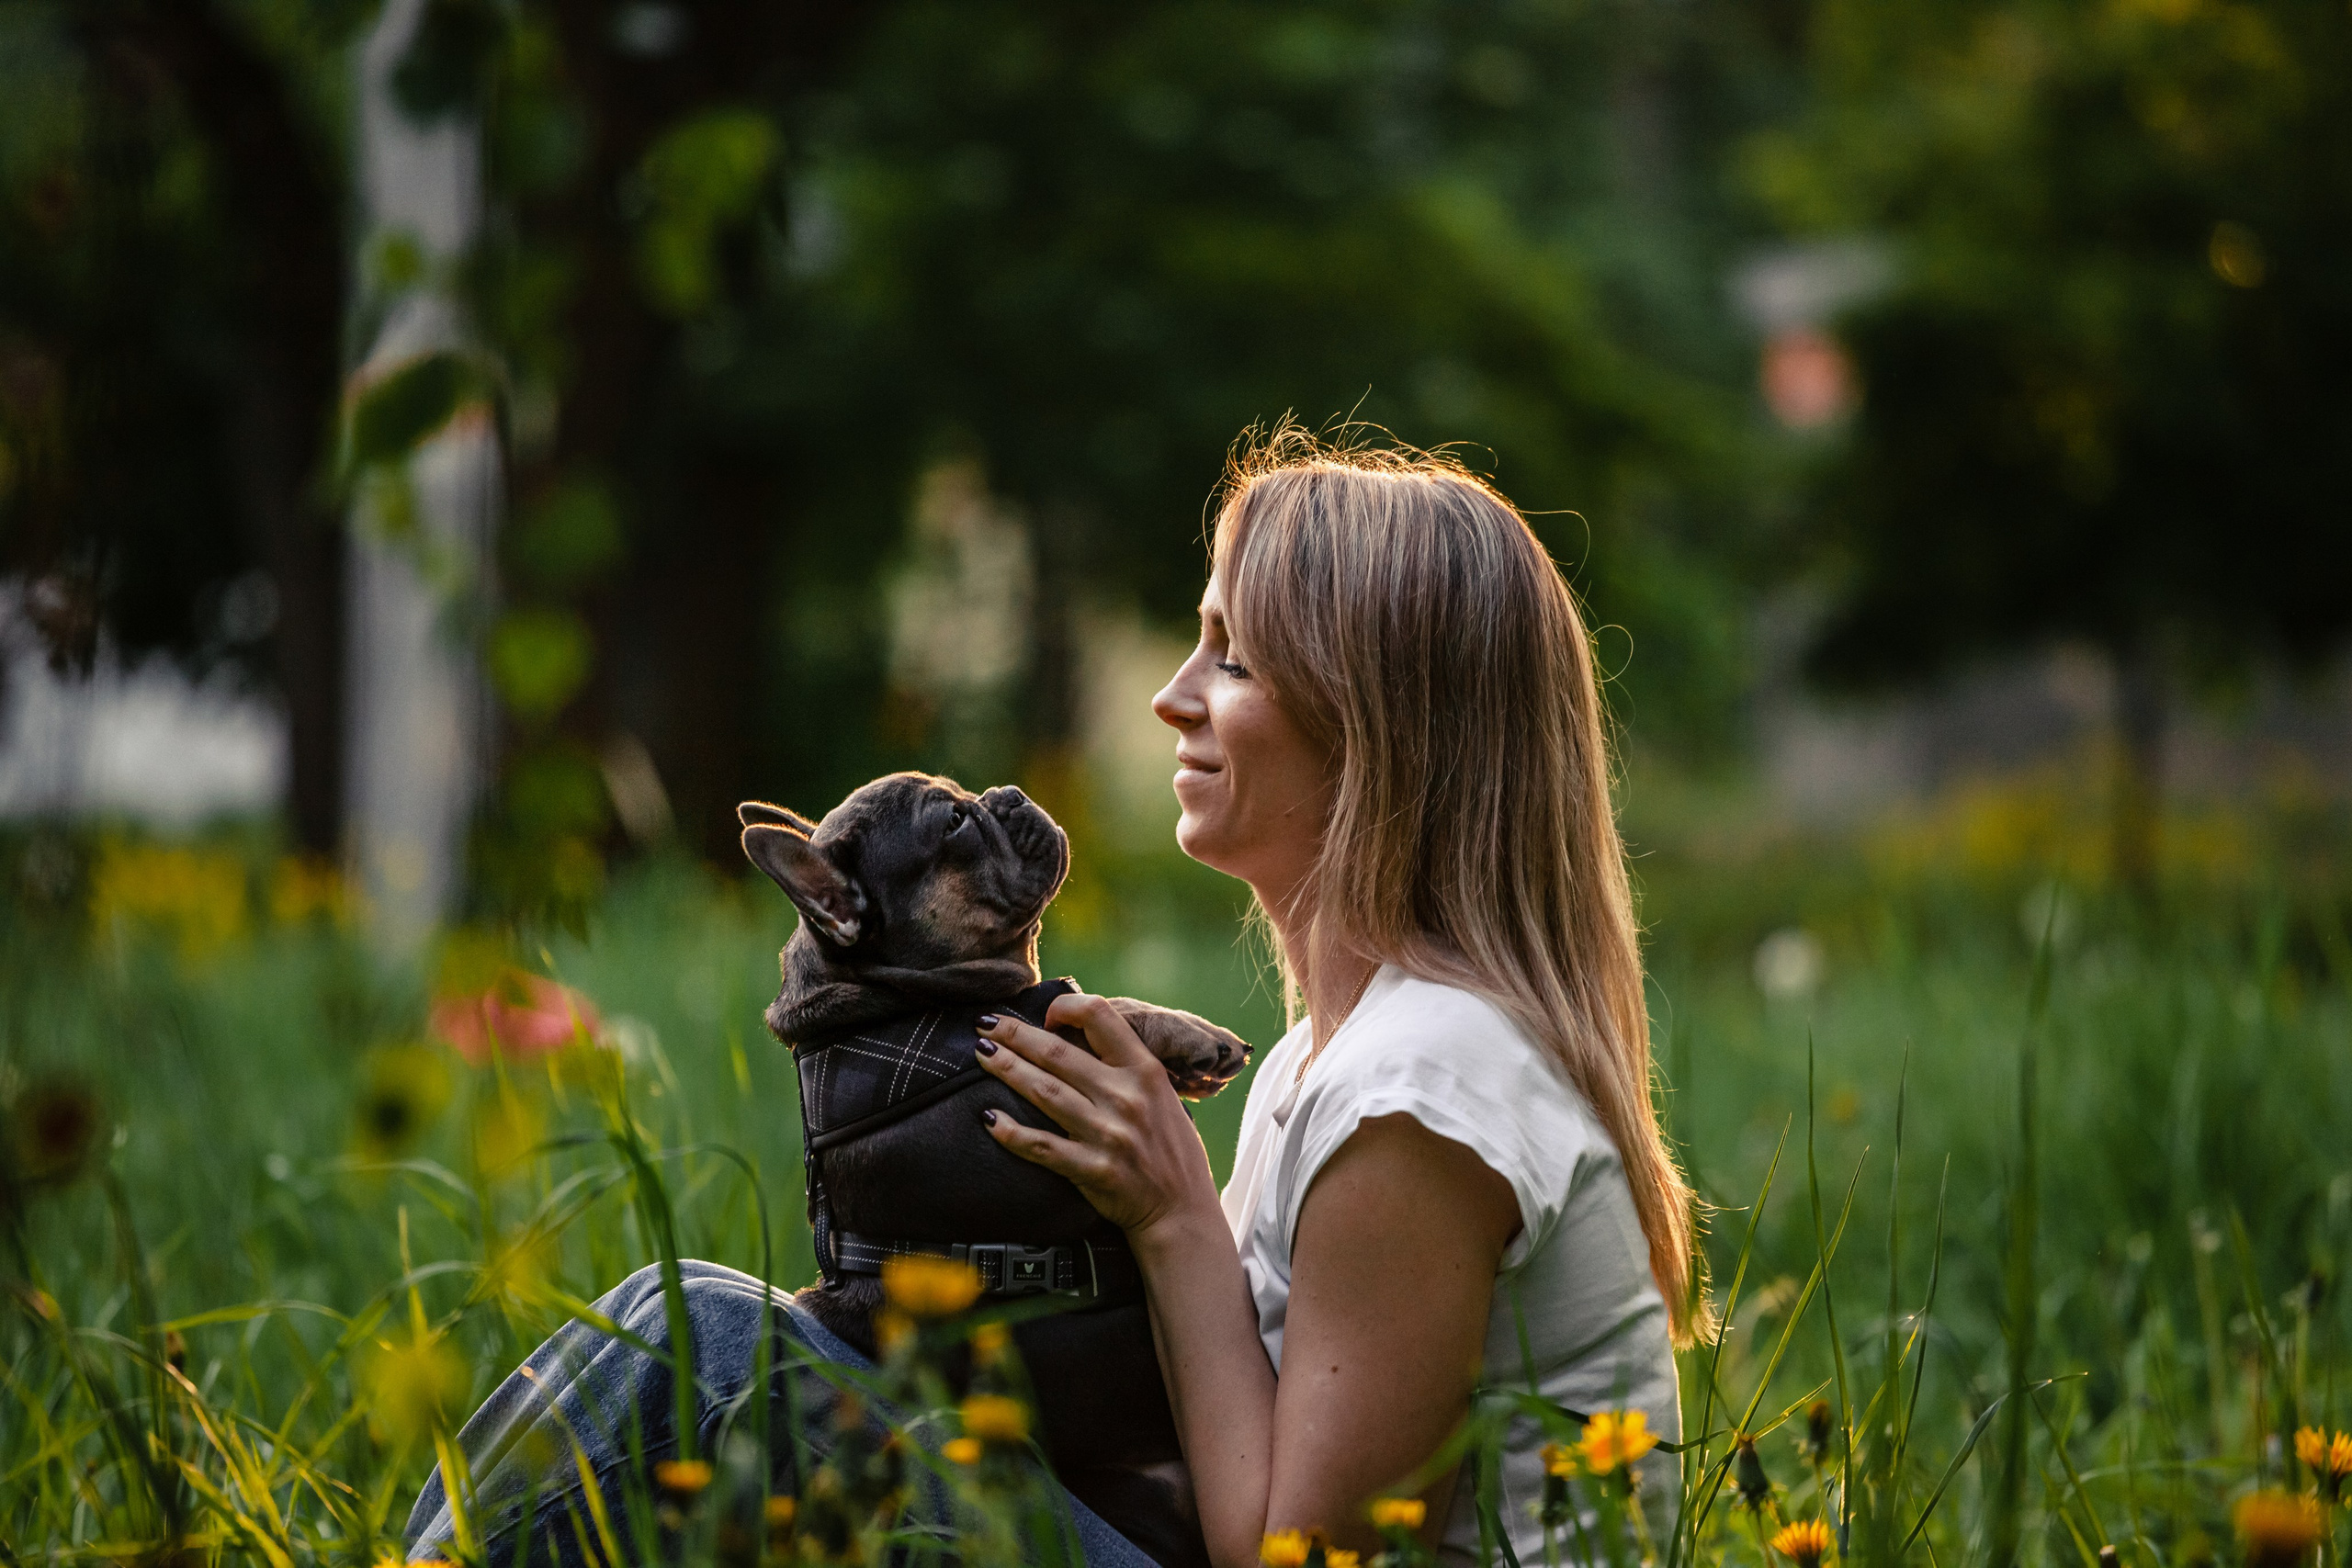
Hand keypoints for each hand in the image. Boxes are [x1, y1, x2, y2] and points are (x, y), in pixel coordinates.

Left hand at [975, 993, 1223, 1240]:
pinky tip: (990, 1119)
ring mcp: (1108, 1134)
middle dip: (1015, 1034)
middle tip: (986, 1024)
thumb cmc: (1170, 1147)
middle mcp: (1126, 1096)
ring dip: (1006, 1069)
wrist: (1182, 1209)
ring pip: (1043, 1091)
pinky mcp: (1092, 1169)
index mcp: (1145, 1070)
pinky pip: (1041, 1146)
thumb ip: (1125, 1066)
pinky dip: (1011, 1132)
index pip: (1099, 1016)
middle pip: (1056, 1052)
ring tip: (982, 1054)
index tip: (1045, 1015)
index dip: (1065, 1007)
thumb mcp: (1161, 1093)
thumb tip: (1077, 1034)